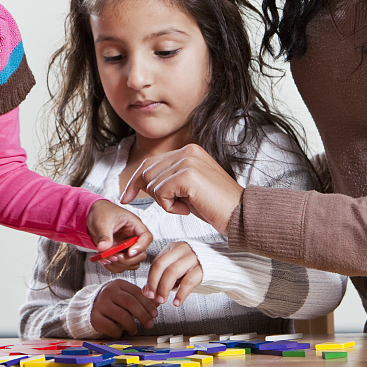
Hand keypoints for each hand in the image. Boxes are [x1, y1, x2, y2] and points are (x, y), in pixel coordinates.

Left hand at [86, 199, 151, 272]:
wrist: (93, 214)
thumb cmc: (102, 212)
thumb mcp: (102, 221)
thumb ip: (104, 235)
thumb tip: (103, 248)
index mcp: (134, 225)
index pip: (146, 237)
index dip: (141, 246)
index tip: (129, 253)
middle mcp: (133, 237)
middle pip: (141, 254)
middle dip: (127, 259)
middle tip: (114, 257)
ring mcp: (127, 247)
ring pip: (132, 262)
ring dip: (120, 265)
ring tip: (106, 259)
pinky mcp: (119, 253)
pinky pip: (122, 265)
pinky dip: (113, 266)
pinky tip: (104, 261)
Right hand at [90, 279, 158, 337]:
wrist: (89, 307)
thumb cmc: (113, 302)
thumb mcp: (125, 296)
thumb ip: (141, 298)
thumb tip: (159, 301)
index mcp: (118, 284)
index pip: (136, 292)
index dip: (148, 304)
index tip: (155, 314)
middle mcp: (108, 292)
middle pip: (130, 303)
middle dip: (143, 315)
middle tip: (150, 325)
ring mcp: (100, 304)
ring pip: (122, 316)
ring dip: (132, 326)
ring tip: (134, 330)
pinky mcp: (94, 317)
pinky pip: (111, 327)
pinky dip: (119, 332)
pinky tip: (121, 332)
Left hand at [119, 144, 243, 233]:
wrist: (241, 215)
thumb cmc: (216, 205)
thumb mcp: (188, 187)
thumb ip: (169, 179)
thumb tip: (142, 184)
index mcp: (189, 151)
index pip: (151, 162)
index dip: (135, 181)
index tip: (126, 197)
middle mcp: (187, 151)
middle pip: (147, 172)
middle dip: (149, 193)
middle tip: (172, 206)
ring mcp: (188, 162)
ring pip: (153, 184)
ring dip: (165, 203)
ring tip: (187, 206)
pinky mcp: (187, 175)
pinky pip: (161, 193)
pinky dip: (170, 207)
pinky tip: (188, 208)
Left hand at [143, 241, 202, 305]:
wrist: (221, 263)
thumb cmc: (195, 267)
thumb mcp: (176, 269)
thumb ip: (161, 278)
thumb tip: (146, 291)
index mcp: (173, 248)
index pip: (157, 262)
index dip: (150, 279)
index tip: (147, 292)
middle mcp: (182, 250)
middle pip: (161, 265)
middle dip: (154, 283)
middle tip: (153, 297)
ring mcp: (193, 258)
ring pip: (173, 272)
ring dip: (164, 288)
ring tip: (162, 300)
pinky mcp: (203, 268)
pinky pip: (188, 281)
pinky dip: (181, 293)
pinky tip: (177, 302)